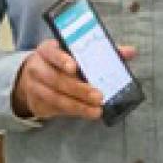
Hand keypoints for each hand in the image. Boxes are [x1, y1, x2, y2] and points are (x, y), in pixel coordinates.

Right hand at [11, 39, 137, 120]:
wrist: (33, 78)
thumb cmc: (60, 63)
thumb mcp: (73, 53)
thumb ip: (101, 52)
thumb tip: (130, 52)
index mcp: (48, 50)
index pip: (53, 53)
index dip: (62, 60)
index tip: (74, 67)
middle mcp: (37, 67)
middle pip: (57, 79)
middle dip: (79, 89)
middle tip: (98, 96)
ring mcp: (35, 86)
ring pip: (56, 97)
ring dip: (78, 105)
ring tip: (96, 110)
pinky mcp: (38, 103)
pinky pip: (56, 109)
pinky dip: (74, 111)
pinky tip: (88, 113)